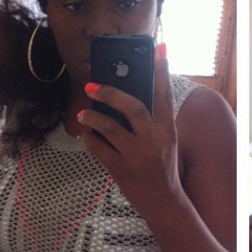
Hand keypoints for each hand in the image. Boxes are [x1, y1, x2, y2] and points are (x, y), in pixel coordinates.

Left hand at [77, 44, 182, 218]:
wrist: (164, 202)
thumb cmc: (163, 168)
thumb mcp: (166, 143)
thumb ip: (153, 122)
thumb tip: (128, 97)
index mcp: (167, 130)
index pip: (164, 95)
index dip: (161, 71)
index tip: (158, 49)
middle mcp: (154, 140)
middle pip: (133, 107)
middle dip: (110, 92)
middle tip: (92, 85)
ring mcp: (137, 156)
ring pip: (110, 127)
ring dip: (92, 117)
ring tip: (83, 114)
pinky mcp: (122, 170)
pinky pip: (98, 149)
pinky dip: (90, 140)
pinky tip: (88, 137)